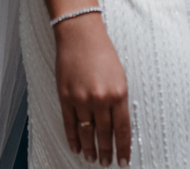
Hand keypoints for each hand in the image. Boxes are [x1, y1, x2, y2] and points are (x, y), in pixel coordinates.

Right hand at [53, 14, 130, 166]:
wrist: (79, 34)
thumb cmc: (101, 52)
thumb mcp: (119, 76)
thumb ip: (119, 100)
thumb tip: (117, 125)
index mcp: (118, 94)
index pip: (122, 130)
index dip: (123, 148)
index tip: (123, 161)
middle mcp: (100, 99)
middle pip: (104, 134)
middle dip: (106, 152)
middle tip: (106, 163)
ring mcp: (81, 98)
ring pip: (87, 132)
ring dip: (90, 148)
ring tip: (91, 159)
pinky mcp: (65, 95)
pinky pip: (69, 122)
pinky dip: (72, 137)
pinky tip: (76, 147)